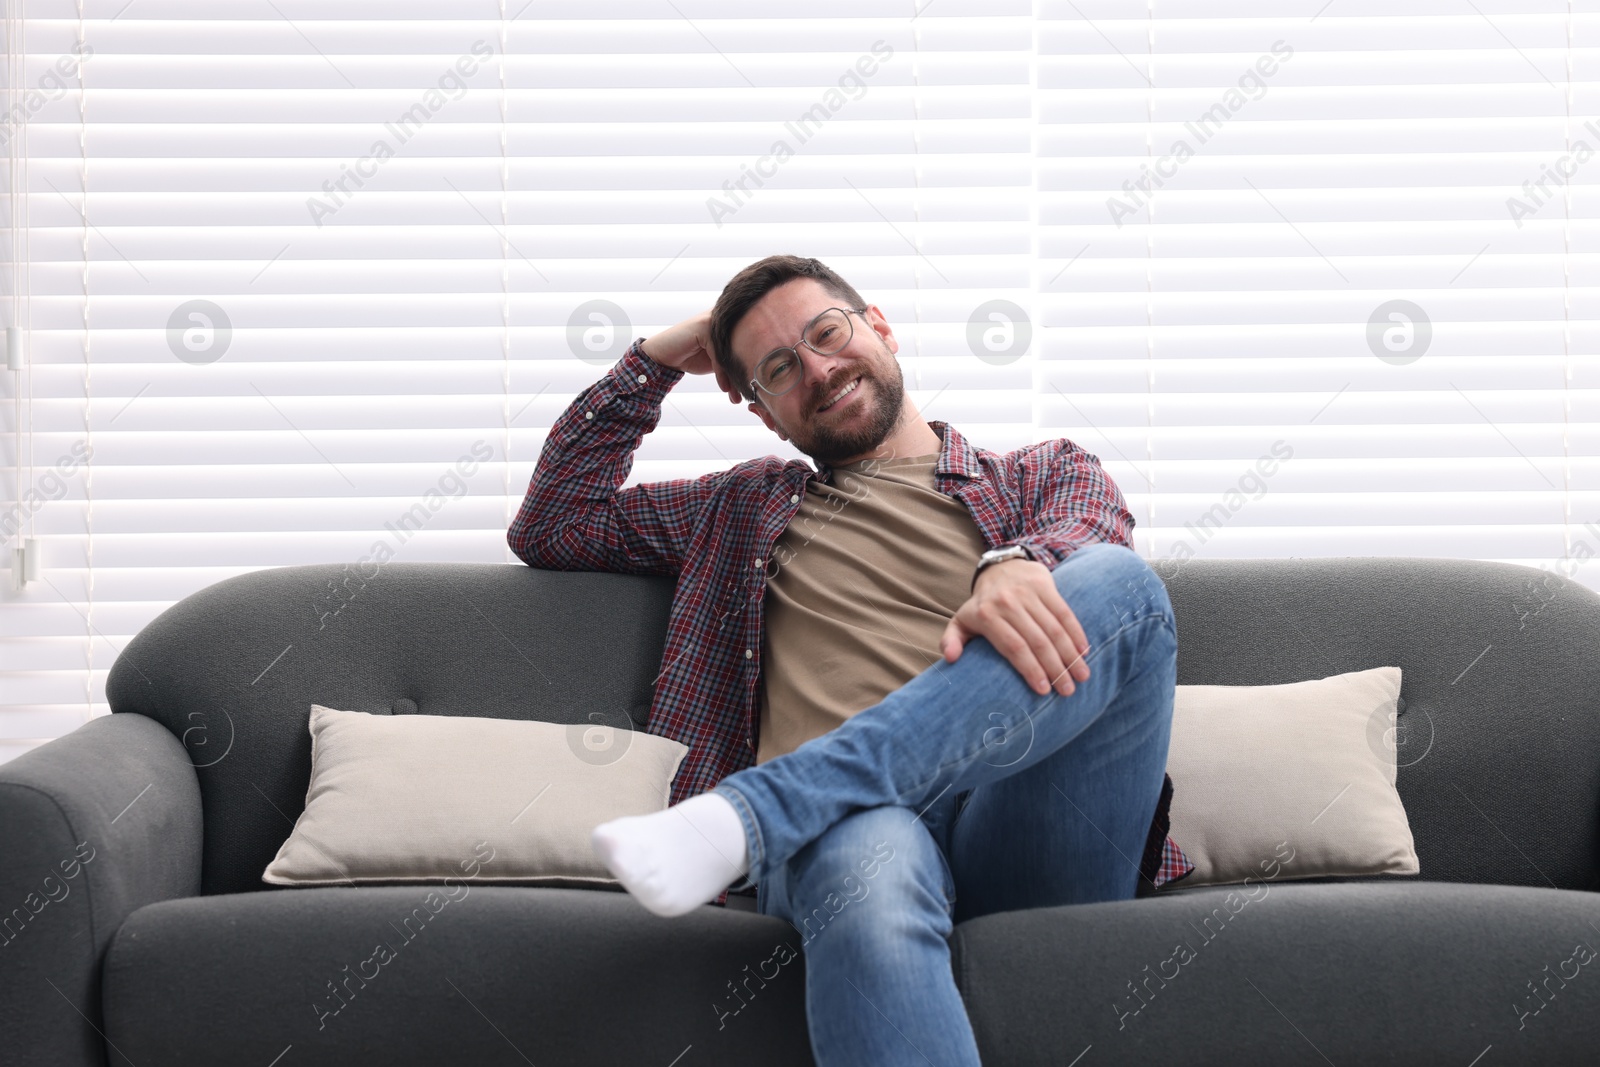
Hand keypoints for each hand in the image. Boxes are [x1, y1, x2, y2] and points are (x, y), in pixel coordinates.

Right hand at [640, 310, 743, 404]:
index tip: (750, 391)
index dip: (749, 369)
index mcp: (731, 324)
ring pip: (731, 352)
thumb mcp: (718, 362)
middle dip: (742, 374)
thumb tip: (757, 378)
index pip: (747, 346)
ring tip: (734, 395)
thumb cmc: (692, 357)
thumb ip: (734, 363)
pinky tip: (723, 387)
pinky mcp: (704, 325)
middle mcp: (724, 319)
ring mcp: (714, 319)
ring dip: (733, 377)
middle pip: (741, 348)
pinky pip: (718, 352)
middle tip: (744, 396)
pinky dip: (721, 372)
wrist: (664, 355)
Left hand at [938, 559, 1090, 696]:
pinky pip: (1064, 612)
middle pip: (1037, 641)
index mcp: (986, 615)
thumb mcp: (960, 621)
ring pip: (1054, 628)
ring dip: (1070, 655)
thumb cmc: (982, 606)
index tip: (1042, 691)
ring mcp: (1027, 592)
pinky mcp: (1045, 585)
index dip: (1029, 669)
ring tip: (1081, 677)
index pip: (1013, 647)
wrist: (1000, 568)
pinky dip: (1076, 633)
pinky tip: (1084, 652)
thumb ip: (952, 640)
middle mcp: (1007, 602)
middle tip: (1067, 692)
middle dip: (1055, 668)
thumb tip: (950, 659)